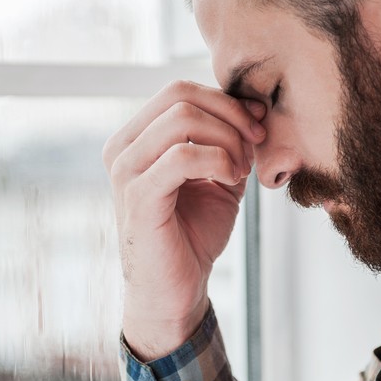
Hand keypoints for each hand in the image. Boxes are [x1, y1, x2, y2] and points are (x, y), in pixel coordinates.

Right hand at [102, 81, 265, 359]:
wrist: (175, 290)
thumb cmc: (192, 235)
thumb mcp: (218, 176)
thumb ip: (229, 139)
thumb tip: (254, 103)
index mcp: (135, 139)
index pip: (179, 91)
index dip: (226, 101)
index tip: (257, 128)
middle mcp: (122, 149)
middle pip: (180, 96)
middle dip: (230, 115)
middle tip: (255, 144)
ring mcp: (125, 172)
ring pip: (183, 119)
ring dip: (227, 139)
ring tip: (240, 171)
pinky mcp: (138, 198)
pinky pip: (182, 155)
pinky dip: (218, 160)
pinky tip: (230, 181)